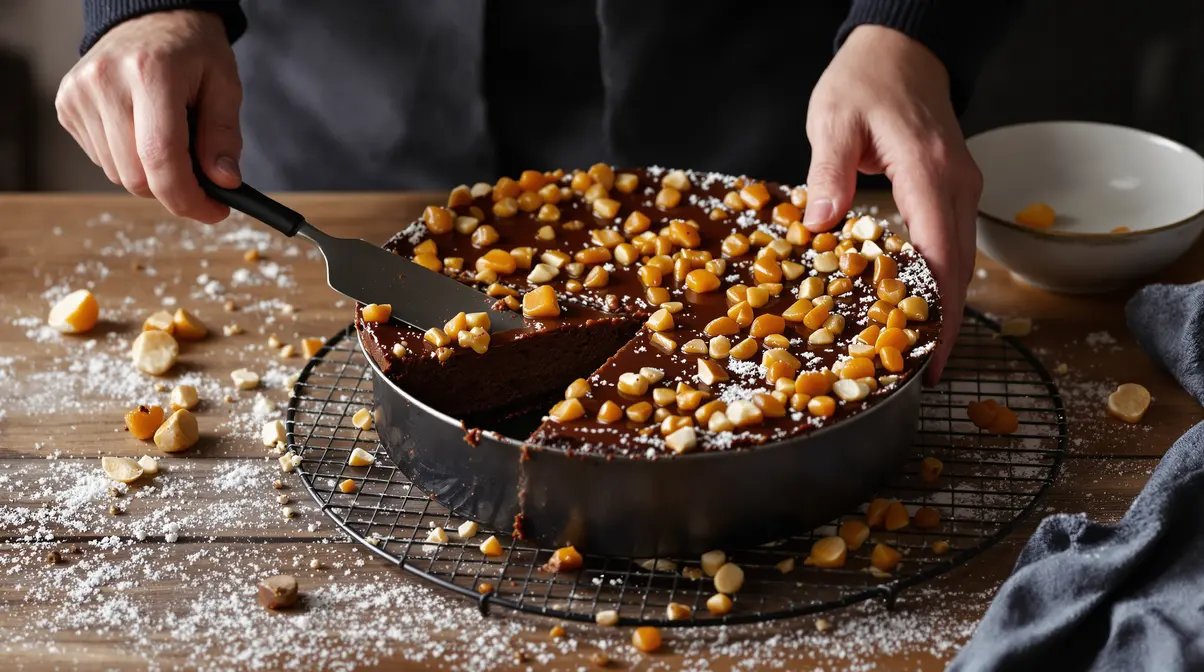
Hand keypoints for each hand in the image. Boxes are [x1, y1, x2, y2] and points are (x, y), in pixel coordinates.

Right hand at [56, 10, 242, 222]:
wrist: (151, 18)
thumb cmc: (192, 51)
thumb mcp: (224, 85)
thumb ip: (224, 136)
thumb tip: (224, 182)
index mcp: (150, 73)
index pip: (161, 158)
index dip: (188, 198)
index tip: (214, 211)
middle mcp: (106, 83)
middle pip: (137, 176)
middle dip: (174, 189)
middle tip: (200, 178)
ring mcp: (80, 94)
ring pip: (118, 175)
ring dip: (150, 174)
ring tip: (169, 139)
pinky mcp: (67, 105)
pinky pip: (102, 160)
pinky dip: (128, 159)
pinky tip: (141, 130)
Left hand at [803, 25, 981, 384]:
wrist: (901, 51)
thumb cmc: (865, 82)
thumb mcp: (833, 120)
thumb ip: (827, 172)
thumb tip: (819, 225)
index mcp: (929, 173)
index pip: (941, 256)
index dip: (939, 312)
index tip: (930, 357)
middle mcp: (956, 184)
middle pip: (959, 268)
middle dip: (946, 324)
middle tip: (922, 372)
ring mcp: (960, 187)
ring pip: (960, 259)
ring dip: (945, 306)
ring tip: (919, 351)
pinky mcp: (952, 189)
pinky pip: (951, 242)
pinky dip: (940, 279)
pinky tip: (917, 304)